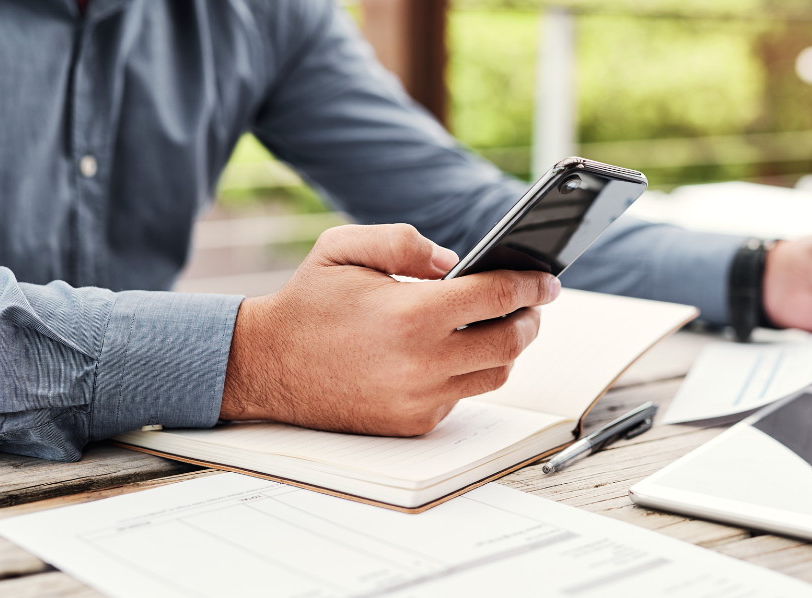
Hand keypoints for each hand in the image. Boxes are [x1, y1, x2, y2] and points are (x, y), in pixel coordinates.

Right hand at [220, 223, 560, 435]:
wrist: (265, 365)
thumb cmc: (307, 304)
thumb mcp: (344, 247)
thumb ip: (404, 240)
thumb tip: (456, 261)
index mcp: (411, 314)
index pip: (498, 296)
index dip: (531, 285)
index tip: (546, 280)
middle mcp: (421, 363)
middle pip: (510, 343)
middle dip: (529, 320)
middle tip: (530, 305)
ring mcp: (418, 399)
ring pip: (494, 375)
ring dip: (506, 349)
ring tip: (499, 326)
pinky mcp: (411, 422)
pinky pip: (461, 397)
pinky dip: (468, 373)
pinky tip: (456, 353)